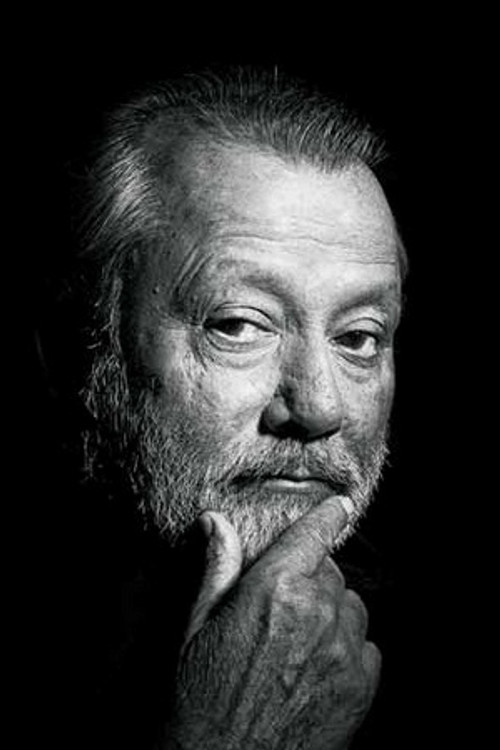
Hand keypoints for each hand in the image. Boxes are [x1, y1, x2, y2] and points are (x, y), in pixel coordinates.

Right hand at [162, 498, 380, 749]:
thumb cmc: (201, 698)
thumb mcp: (196, 627)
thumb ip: (216, 569)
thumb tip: (216, 521)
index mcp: (275, 589)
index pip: (313, 535)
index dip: (328, 516)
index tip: (340, 505)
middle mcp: (316, 612)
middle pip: (331, 571)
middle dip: (312, 577)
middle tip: (284, 604)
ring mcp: (343, 651)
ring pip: (352, 606)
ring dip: (333, 611)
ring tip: (300, 639)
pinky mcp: (361, 687)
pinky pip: (367, 646)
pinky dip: (348, 648)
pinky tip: (318, 667)